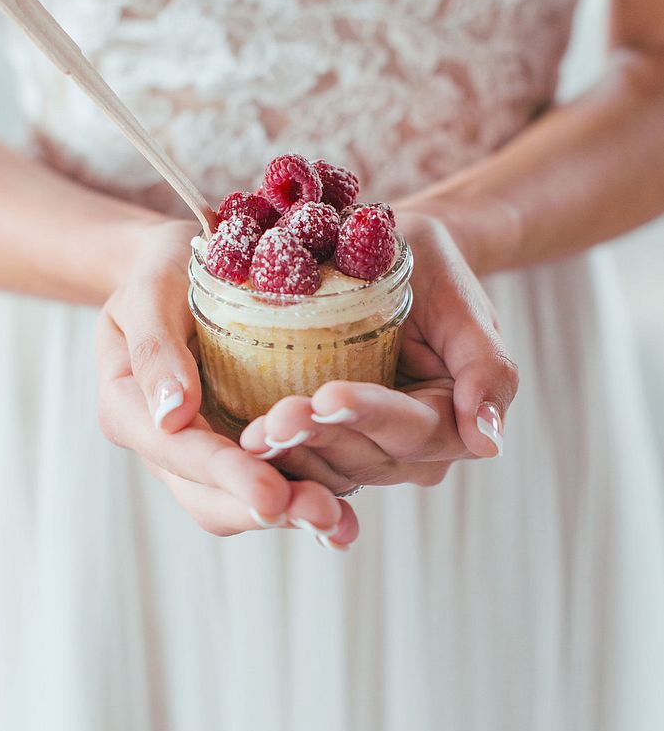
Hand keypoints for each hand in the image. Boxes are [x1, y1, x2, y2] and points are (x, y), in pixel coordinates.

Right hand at [95, 220, 357, 546]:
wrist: (180, 265)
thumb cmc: (161, 269)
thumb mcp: (148, 288)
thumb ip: (154, 347)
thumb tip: (171, 413)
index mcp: (129, 407)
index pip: (177, 451)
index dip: (225, 474)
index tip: (270, 492)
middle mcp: (165, 443)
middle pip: (208, 498)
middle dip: (265, 510)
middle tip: (323, 514)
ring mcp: (204, 452)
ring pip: (239, 505)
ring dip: (291, 515)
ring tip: (341, 523)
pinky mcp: (242, 449)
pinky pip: (269, 485)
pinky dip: (304, 502)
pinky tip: (345, 518)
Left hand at [239, 213, 517, 491]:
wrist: (395, 258)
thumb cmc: (434, 270)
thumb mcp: (464, 305)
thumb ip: (488, 368)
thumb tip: (489, 444)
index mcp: (452, 423)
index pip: (412, 428)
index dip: (368, 415)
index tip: (328, 395)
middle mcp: (411, 452)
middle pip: (364, 457)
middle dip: (317, 440)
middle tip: (270, 422)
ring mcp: (366, 454)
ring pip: (329, 471)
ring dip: (289, 456)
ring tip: (249, 435)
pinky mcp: (326, 448)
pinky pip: (302, 466)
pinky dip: (275, 461)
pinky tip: (241, 449)